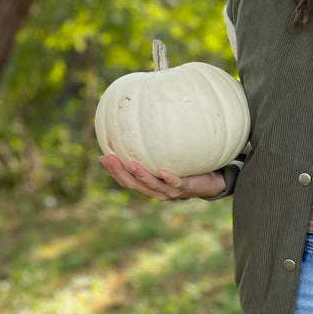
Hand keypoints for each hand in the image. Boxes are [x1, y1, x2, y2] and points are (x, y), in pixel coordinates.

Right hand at [99, 154, 224, 200]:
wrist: (210, 181)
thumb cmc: (186, 168)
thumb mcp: (168, 156)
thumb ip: (155, 147)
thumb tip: (142, 122)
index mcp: (149, 185)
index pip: (126, 180)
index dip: (113, 171)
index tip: (102, 157)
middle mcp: (157, 191)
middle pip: (133, 185)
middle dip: (119, 173)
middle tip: (108, 158)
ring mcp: (170, 192)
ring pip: (151, 186)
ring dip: (140, 176)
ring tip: (129, 164)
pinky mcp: (185, 189)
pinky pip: (175, 184)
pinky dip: (168, 179)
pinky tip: (163, 171)